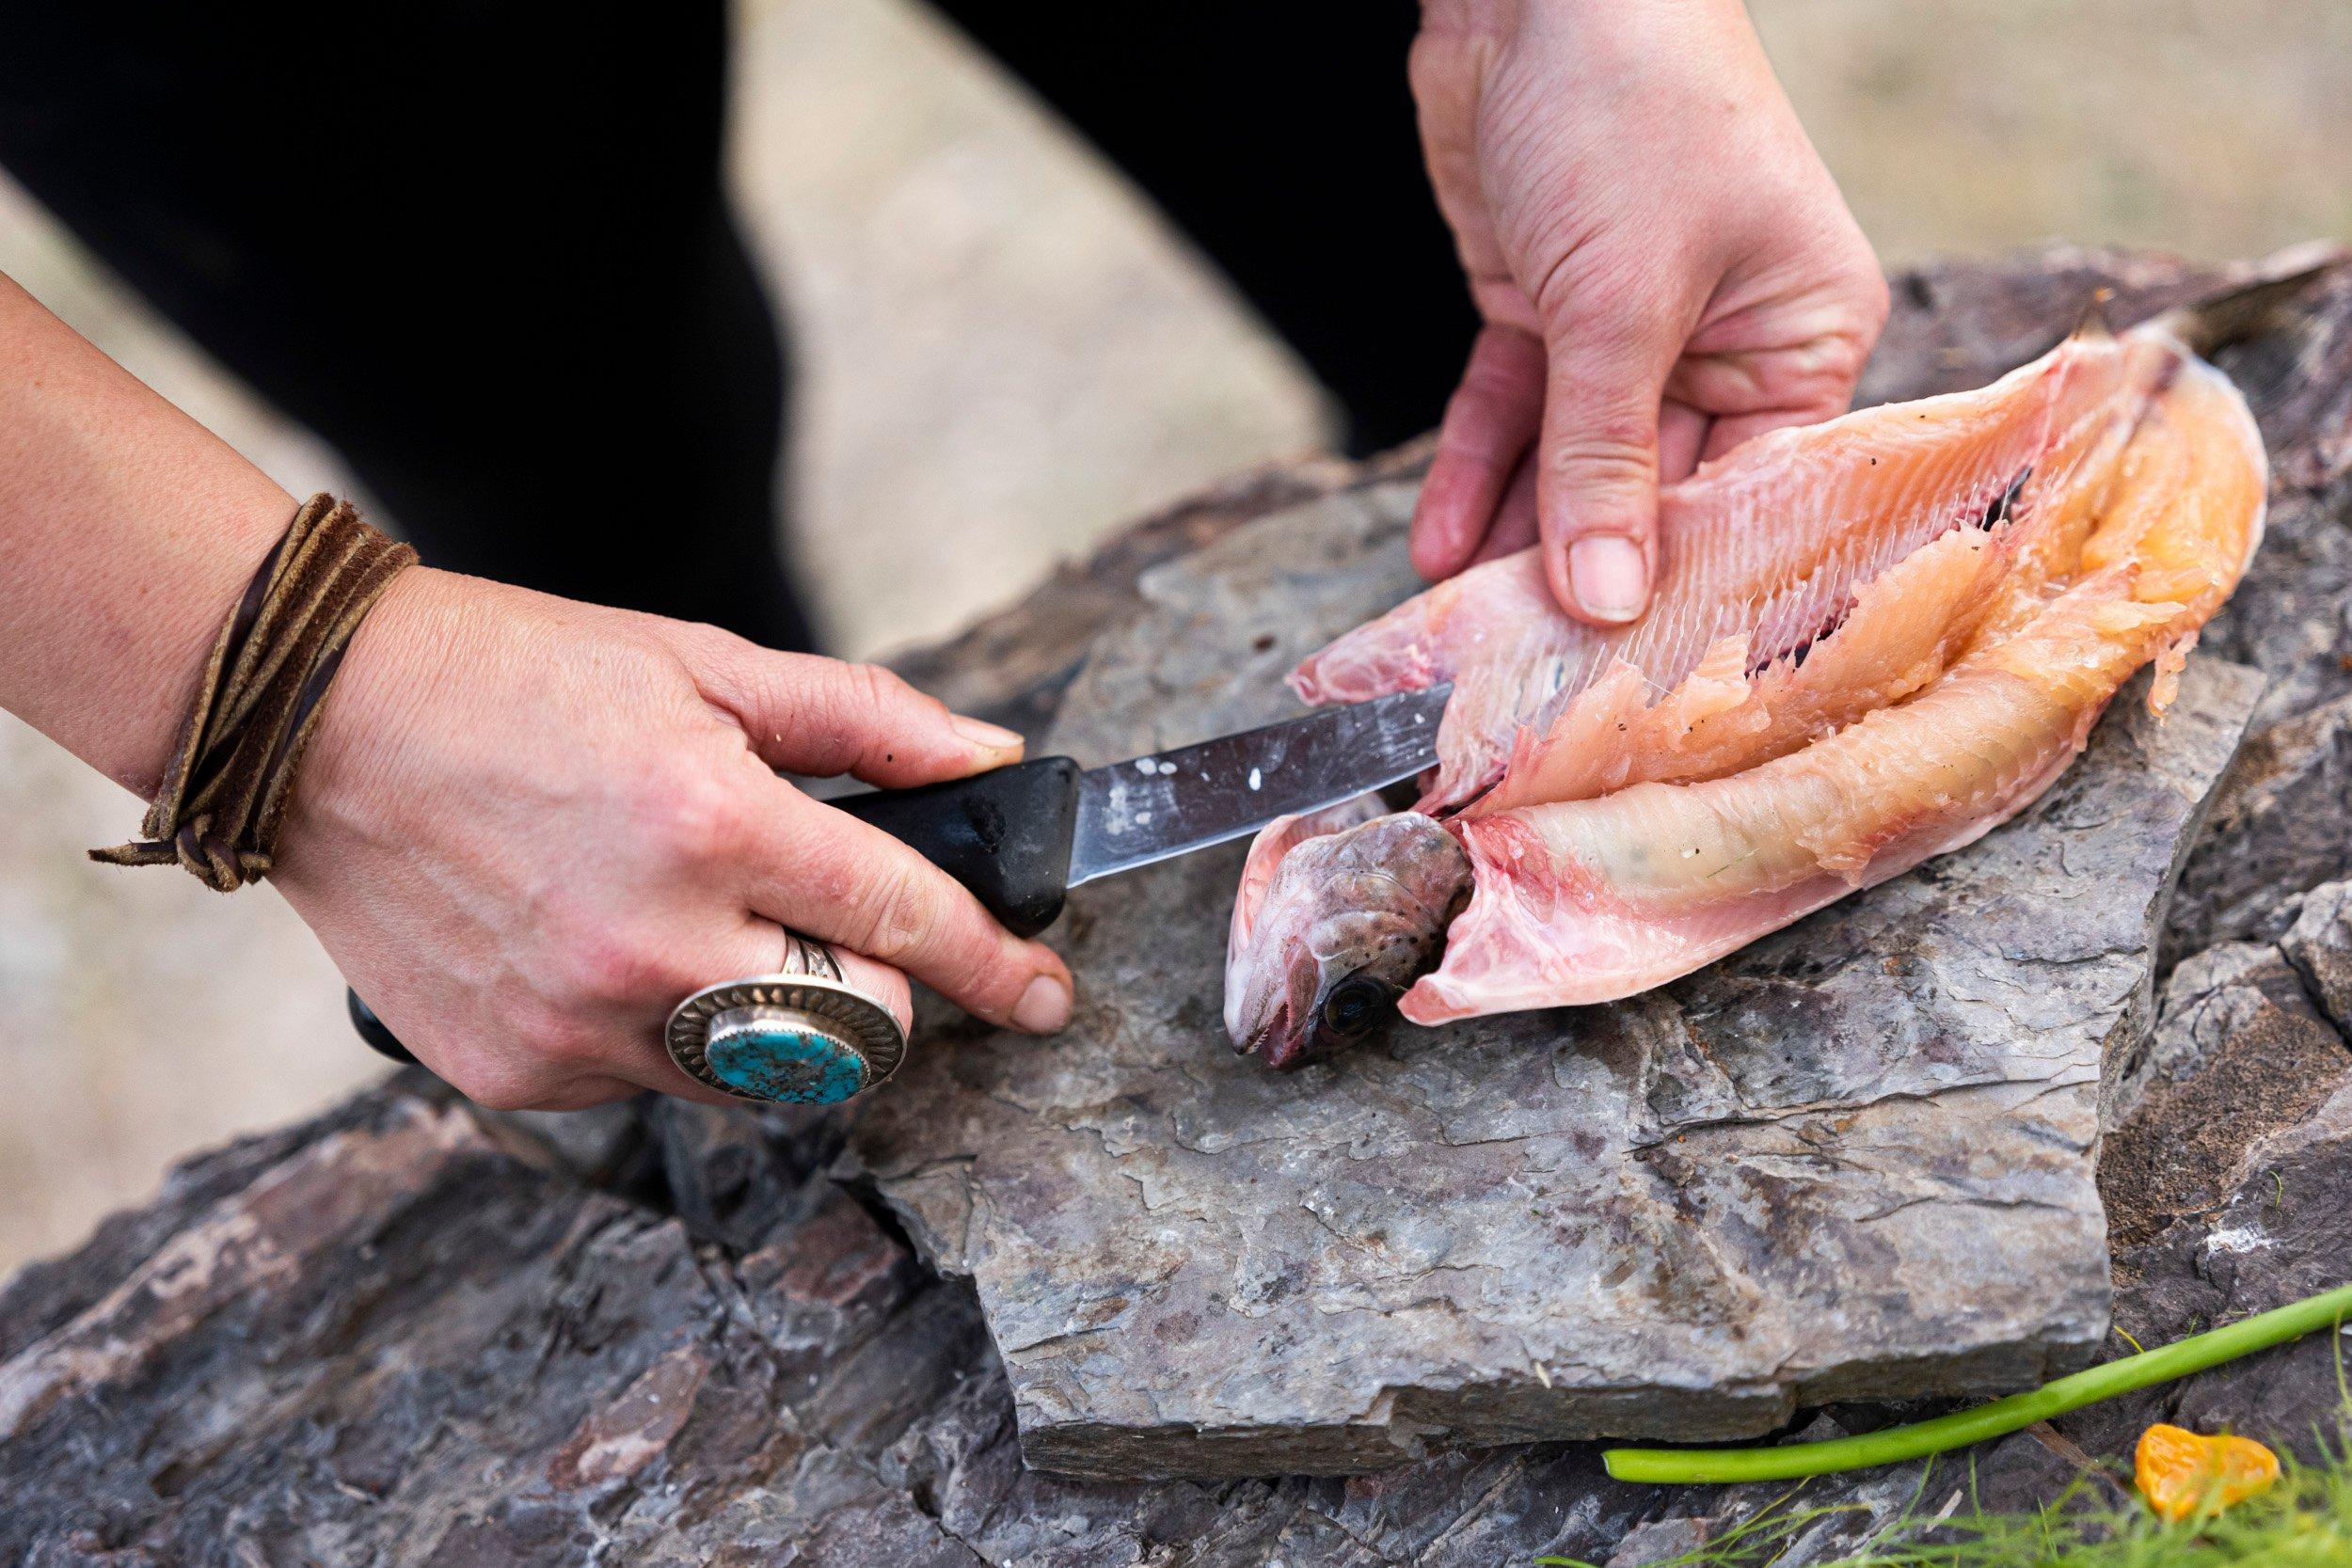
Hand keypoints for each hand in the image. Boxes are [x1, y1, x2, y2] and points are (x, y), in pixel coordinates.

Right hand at [270, 569, 1074, 1110]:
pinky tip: (604, 949)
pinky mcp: (523, 1074)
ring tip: (699, 926)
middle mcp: (656, 944)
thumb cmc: (520, 679)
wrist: (321, 725)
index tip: (1051, 996)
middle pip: (858, 1037)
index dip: (1002, 966)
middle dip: (884, 996)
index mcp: (716, 824)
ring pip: (762, 1078)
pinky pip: (651, 1086)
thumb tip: (989, 757)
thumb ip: (867, 723)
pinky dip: (664, 1034)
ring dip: (775, 1021)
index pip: (910, 925)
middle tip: (839, 936)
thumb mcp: (707, 667)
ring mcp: (582, 1025)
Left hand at [1407, 0, 1889, 621]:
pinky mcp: (1545, 305)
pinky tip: (1437, 543)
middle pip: (1654, 489)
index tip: (1628, 675)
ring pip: (1572, 461)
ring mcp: (1629, 325)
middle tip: (1526, 670)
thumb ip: (1602, 456)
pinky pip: (1513, 411)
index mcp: (1805, 335)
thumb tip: (1604, 599)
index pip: (1754, 493)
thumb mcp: (1621, 302)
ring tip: (1464, 631)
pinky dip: (1475, 470)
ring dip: (1515, 537)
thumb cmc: (1633, 105)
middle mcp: (1727, 339)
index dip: (1690, 584)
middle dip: (1584, 571)